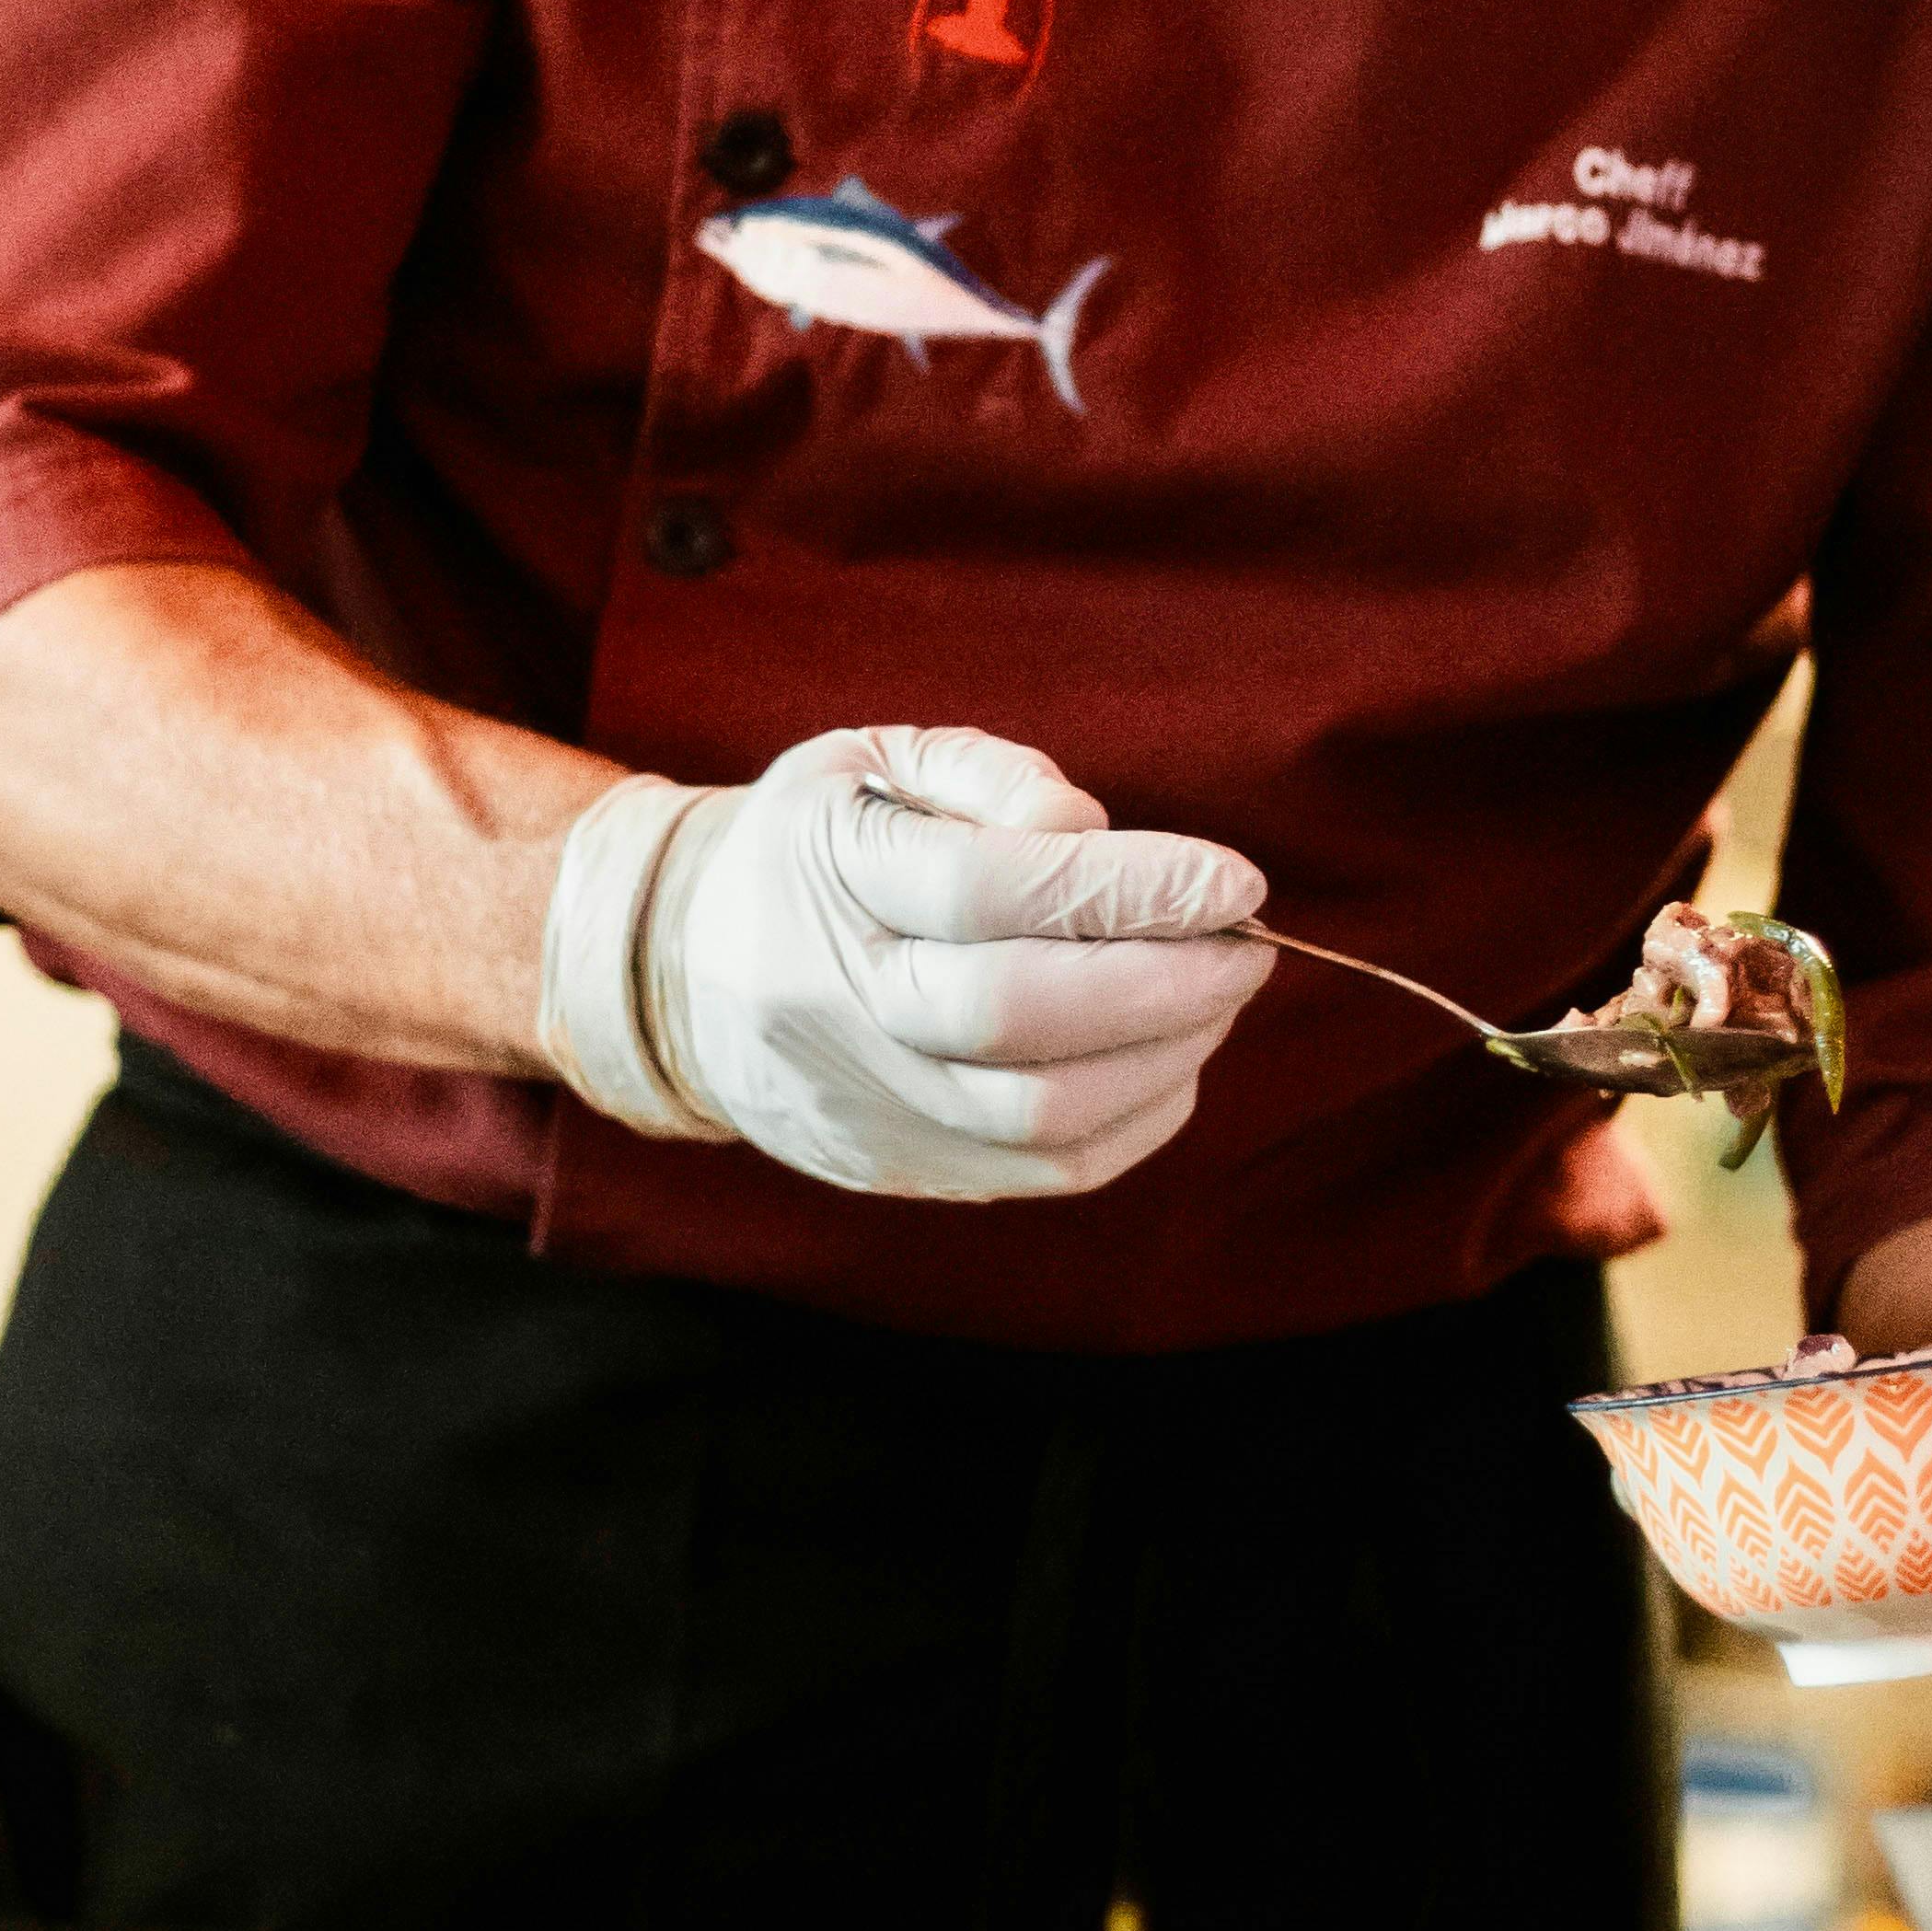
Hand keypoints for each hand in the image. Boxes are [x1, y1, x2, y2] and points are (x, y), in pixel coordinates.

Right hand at [538, 725, 1271, 1200]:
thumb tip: (1090, 833)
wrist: (684, 971)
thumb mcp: (878, 760)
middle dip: (1165, 983)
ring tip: (1217, 997)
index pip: (988, 890)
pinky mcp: (896, 1166)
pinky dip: (1135, 1120)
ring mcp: (864, 1097)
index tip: (1234, 880)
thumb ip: (990, 774)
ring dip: (1163, 1056)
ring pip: (1036, 1113)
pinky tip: (1170, 1059)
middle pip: (1016, 1016)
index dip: (1127, 888)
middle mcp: (836, 998)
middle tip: (1247, 946)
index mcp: (829, 872)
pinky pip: (1039, 1170)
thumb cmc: (817, 846)